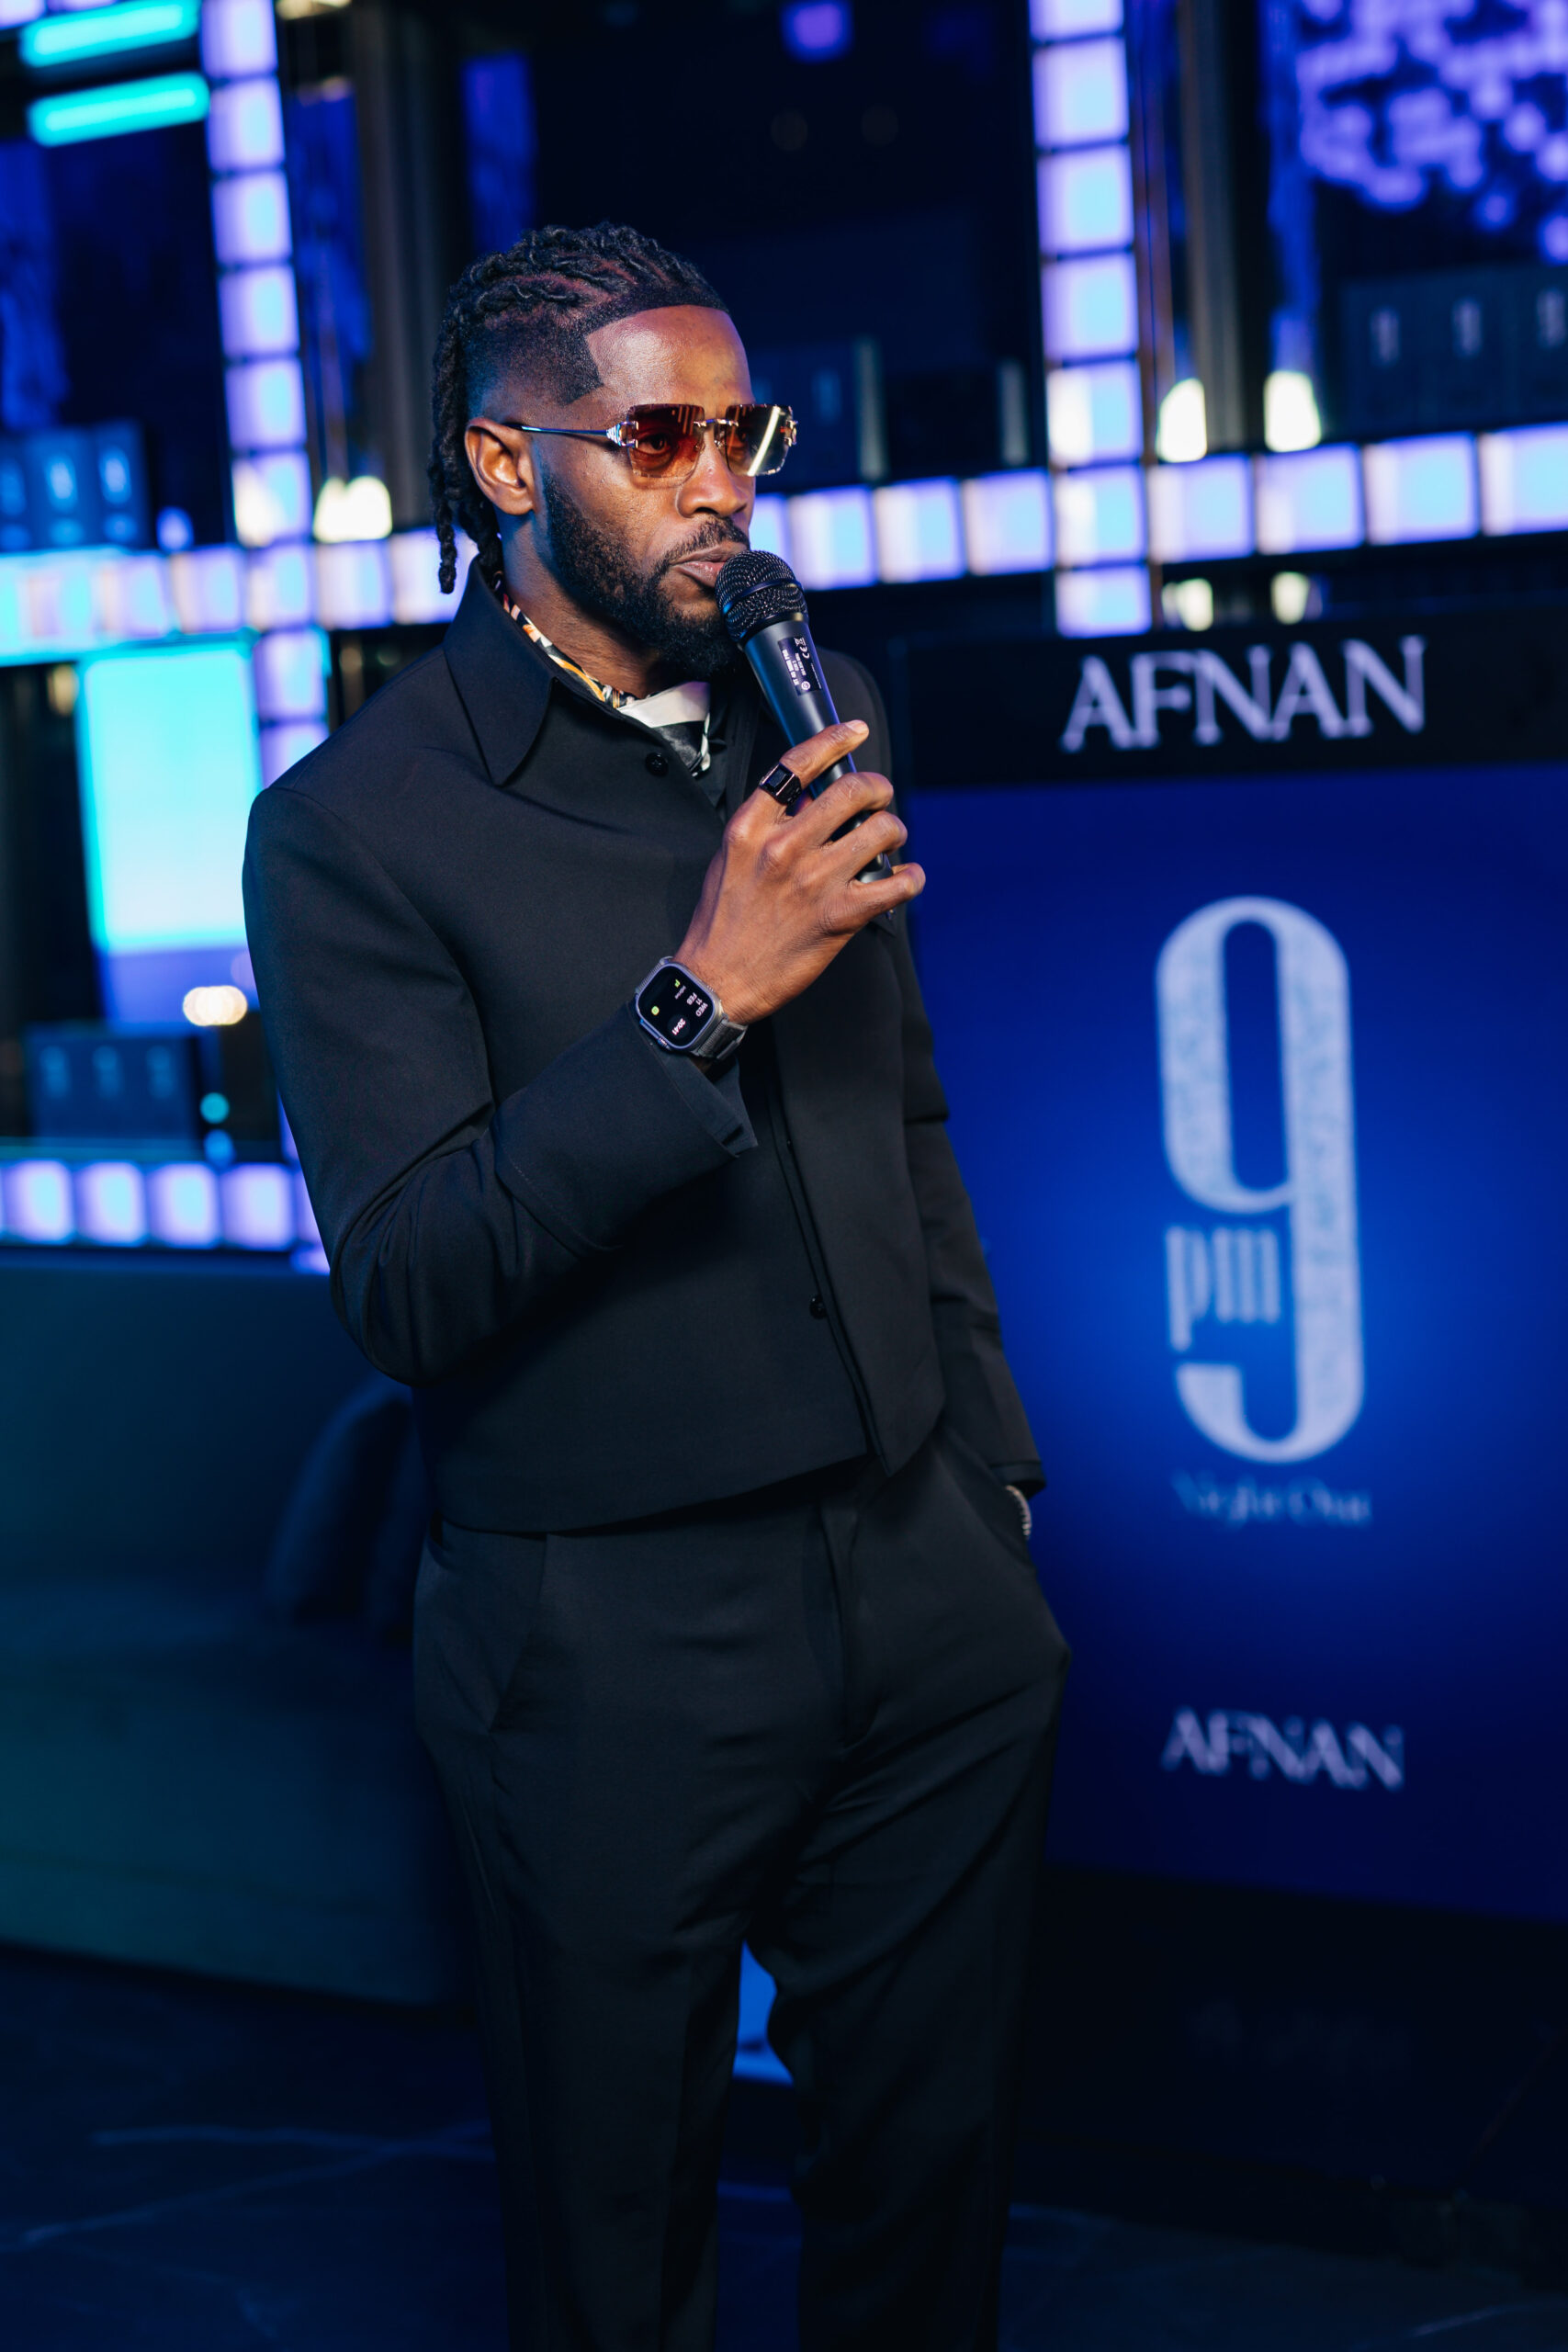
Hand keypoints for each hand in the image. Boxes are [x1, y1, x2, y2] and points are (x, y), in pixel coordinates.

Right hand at [675, 721, 923, 1027]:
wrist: (717, 981)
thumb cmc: (722, 924)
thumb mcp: (729, 859)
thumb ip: (765, 826)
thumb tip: (804, 799)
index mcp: (751, 827)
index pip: (799, 764)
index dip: (835, 739)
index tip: (856, 731)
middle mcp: (784, 847)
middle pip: (852, 791)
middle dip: (878, 789)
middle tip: (880, 799)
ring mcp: (813, 881)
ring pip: (881, 831)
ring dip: (894, 832)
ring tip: (889, 841)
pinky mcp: (838, 917)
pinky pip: (896, 884)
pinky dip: (909, 878)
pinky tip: (904, 878)